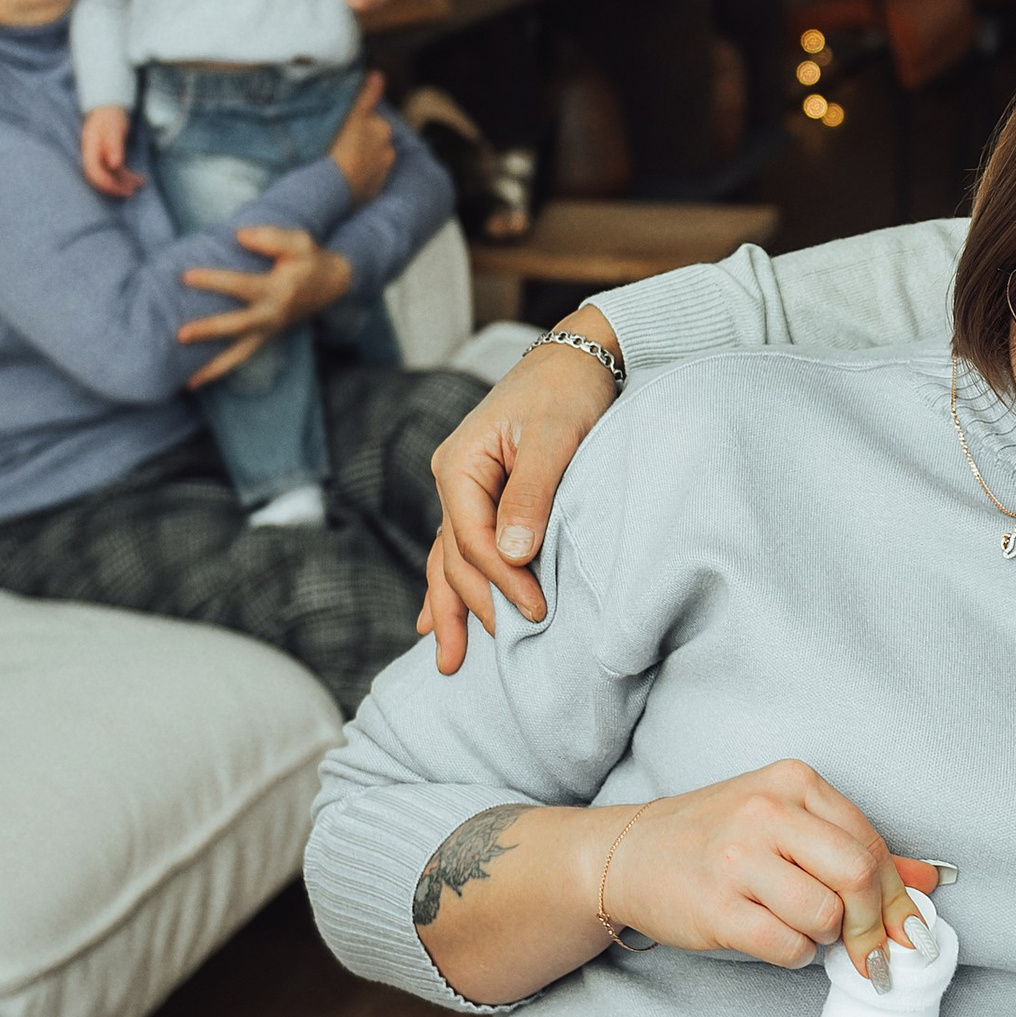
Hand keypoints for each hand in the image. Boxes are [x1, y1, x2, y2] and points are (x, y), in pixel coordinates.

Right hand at [80, 103, 143, 198]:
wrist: (109, 107)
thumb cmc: (110, 116)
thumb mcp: (113, 129)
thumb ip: (113, 146)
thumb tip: (114, 165)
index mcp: (90, 150)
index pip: (94, 172)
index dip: (106, 184)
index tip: (122, 189)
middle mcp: (93, 156)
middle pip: (100, 177)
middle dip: (115, 187)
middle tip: (131, 193)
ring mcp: (100, 157)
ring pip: (110, 175)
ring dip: (124, 182)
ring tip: (140, 184)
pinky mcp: (109, 157)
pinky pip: (117, 170)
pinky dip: (127, 176)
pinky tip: (139, 179)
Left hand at [179, 222, 352, 384]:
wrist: (332, 286)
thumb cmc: (309, 260)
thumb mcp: (300, 242)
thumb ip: (272, 237)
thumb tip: (241, 236)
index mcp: (279, 290)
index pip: (242, 286)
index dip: (215, 281)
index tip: (186, 276)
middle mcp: (273, 315)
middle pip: (238, 326)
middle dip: (209, 330)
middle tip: (181, 334)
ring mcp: (269, 331)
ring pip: (240, 354)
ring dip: (213, 367)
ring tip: (188, 380)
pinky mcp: (265, 339)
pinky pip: (241, 359)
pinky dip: (219, 372)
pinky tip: (194, 380)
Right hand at [326, 68, 393, 204]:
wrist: (335, 186)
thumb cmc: (343, 146)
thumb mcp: (355, 114)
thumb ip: (368, 95)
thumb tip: (378, 75)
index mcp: (384, 131)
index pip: (371, 119)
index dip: (357, 120)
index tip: (343, 124)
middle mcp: (387, 152)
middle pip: (372, 140)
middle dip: (360, 140)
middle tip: (338, 140)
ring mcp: (380, 174)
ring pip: (369, 161)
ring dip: (359, 159)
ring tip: (338, 160)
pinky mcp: (371, 192)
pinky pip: (364, 182)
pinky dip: (357, 178)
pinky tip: (341, 177)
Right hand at [418, 308, 622, 667]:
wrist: (579, 357)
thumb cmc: (568, 392)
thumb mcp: (554, 438)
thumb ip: (532, 496)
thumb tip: (511, 557)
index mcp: (460, 465)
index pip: (471, 540)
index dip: (501, 580)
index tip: (537, 612)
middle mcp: (453, 480)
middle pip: (452, 557)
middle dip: (471, 606)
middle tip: (501, 652)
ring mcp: (466, 490)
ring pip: (449, 559)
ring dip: (450, 608)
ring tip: (448, 660)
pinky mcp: (486, 496)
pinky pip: (460, 548)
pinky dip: (451, 584)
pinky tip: (436, 618)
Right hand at [599, 761, 908, 970]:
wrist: (632, 855)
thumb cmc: (717, 837)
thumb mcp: (788, 822)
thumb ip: (857, 846)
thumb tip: (929, 881)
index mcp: (792, 783)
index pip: (870, 842)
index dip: (899, 896)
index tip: (910, 931)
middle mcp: (766, 813)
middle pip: (857, 876)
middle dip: (874, 924)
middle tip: (869, 948)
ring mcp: (737, 860)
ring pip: (825, 916)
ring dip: (827, 937)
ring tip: (803, 927)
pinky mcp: (716, 908)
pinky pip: (787, 945)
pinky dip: (796, 954)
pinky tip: (779, 939)